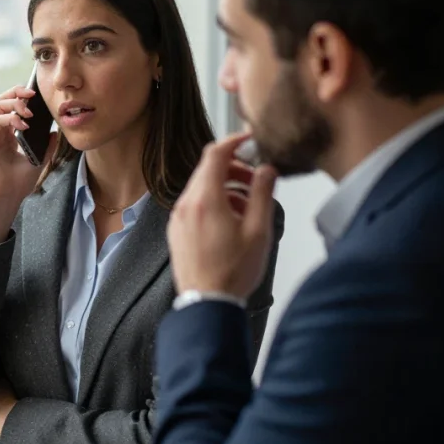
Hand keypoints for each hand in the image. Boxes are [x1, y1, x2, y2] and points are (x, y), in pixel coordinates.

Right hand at [0, 86, 59, 245]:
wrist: (6, 198)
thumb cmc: (18, 184)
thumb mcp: (38, 161)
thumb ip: (46, 146)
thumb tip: (55, 132)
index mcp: (9, 134)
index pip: (13, 107)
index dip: (23, 97)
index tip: (38, 96)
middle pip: (3, 100)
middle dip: (17, 92)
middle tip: (32, 93)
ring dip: (15, 104)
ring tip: (29, 112)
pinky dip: (11, 119)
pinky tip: (23, 126)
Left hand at [167, 132, 277, 299]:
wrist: (207, 303)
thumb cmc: (232, 273)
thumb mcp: (258, 230)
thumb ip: (262, 194)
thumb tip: (266, 170)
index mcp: (205, 200)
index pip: (215, 154)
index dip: (234, 141)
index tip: (249, 140)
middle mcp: (186, 205)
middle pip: (208, 170)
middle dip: (234, 168)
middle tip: (255, 178)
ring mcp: (178, 218)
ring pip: (201, 188)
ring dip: (225, 187)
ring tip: (247, 204)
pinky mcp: (177, 231)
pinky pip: (194, 205)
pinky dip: (212, 202)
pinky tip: (231, 220)